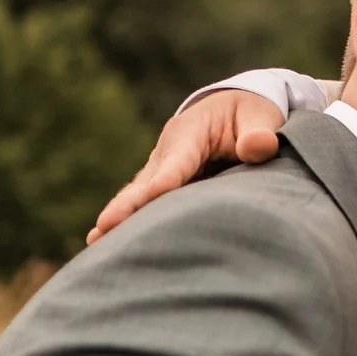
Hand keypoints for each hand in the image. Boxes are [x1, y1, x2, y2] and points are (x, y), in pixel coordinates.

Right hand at [88, 91, 288, 243]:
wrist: (233, 110)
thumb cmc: (249, 115)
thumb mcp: (261, 117)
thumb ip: (260, 133)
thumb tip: (261, 146)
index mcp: (190, 132)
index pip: (179, 160)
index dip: (167, 178)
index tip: (153, 196)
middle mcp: (167, 152)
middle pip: (146, 182)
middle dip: (127, 205)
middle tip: (105, 226)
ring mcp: (160, 170)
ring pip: (138, 196)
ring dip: (120, 218)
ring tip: (96, 242)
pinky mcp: (162, 187)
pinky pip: (143, 205)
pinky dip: (129, 222)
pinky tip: (107, 245)